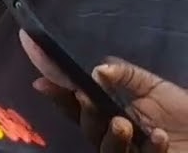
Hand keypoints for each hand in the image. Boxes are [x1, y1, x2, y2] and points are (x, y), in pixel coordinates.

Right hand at [34, 55, 183, 152]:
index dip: (58, 94)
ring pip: (106, 148)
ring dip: (111, 136)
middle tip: (87, 98)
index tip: (41, 82)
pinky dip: (151, 149)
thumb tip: (99, 69)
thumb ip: (126, 75)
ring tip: (123, 124)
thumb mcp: (154, 86)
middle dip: (84, 113)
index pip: (77, 104)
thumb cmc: (182, 113)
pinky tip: (160, 137)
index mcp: (110, 113)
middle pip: (87, 127)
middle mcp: (114, 135)